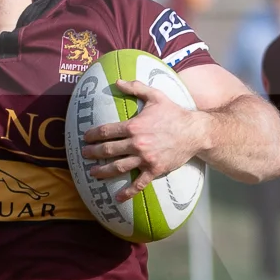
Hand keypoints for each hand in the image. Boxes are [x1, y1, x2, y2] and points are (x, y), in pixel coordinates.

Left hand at [80, 80, 208, 196]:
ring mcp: (145, 158)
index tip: (85, 137)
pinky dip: (128, 192)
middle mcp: (137, 143)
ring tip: (93, 173)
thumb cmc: (174, 112)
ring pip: (118, 167)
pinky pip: (139, 183)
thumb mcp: (155, 96)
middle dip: (93, 152)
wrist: (195, 131)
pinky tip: (118, 198)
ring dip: (103, 171)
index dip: (93, 135)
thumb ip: (136, 87)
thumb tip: (118, 81)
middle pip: (108, 150)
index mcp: (134, 126)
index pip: (107, 131)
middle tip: (84, 154)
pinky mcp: (154, 170)